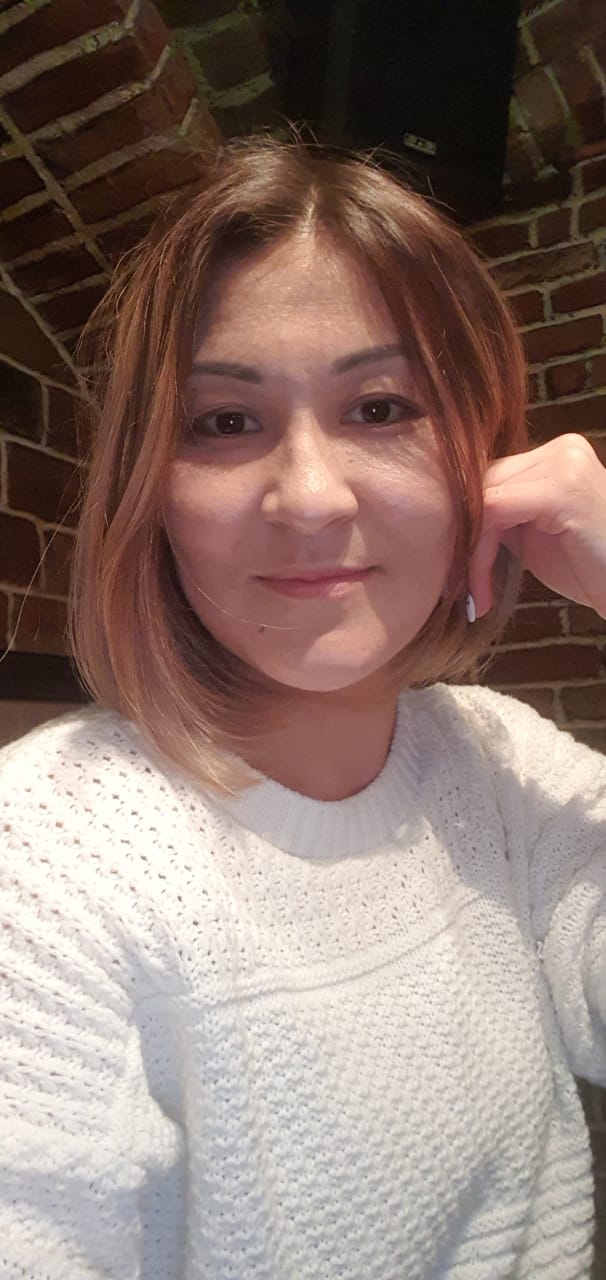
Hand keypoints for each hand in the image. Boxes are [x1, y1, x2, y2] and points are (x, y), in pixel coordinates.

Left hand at [468, 434, 605, 618]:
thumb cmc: (592, 571)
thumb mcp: (536, 536)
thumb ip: (503, 517)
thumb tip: (447, 521)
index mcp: (555, 455)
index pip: (488, 478)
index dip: (462, 523)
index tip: (454, 573)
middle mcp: (562, 449)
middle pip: (481, 483)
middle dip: (461, 538)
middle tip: (455, 588)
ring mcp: (564, 463)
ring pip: (481, 499)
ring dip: (468, 555)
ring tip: (473, 598)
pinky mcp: (560, 489)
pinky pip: (493, 514)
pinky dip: (478, 557)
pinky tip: (484, 595)